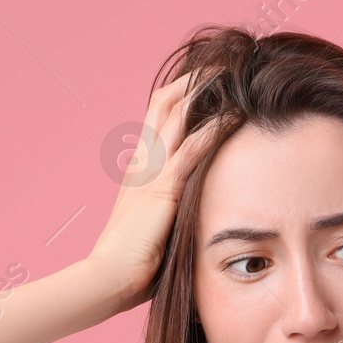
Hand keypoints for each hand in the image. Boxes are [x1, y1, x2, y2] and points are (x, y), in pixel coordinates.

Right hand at [85, 69, 225, 310]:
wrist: (106, 279)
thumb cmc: (131, 265)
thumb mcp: (153, 227)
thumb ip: (169, 212)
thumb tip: (191, 213)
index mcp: (139, 168)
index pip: (158, 116)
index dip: (182, 93)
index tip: (209, 79)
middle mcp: (143, 162)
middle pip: (165, 102)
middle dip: (195, 79)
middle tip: (224, 63)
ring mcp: (151, 173)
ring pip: (177, 115)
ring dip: (206, 91)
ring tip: (233, 72)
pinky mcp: (162, 190)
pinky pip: (192, 150)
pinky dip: (215, 129)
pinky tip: (236, 115)